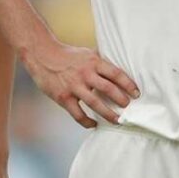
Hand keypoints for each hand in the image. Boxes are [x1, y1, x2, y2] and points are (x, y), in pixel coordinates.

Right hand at [23, 40, 138, 127]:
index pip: (115, 73)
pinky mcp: (63, 97)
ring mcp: (74, 86)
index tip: (136, 93)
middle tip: (129, 108)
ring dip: (108, 113)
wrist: (42, 56)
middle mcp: (85, 73)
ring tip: (118, 120)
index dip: (128, 84)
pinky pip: (78, 114)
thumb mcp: (87, 53)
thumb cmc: (68, 56)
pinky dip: (87, 121)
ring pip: (95, 103)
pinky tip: (94, 124)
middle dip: (121, 100)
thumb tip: (120, 71)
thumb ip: (101, 62)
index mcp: (93, 61)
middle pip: (108, 88)